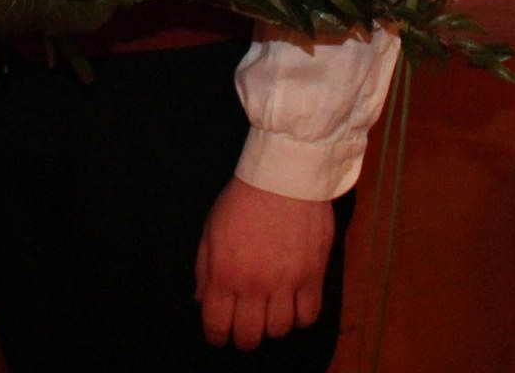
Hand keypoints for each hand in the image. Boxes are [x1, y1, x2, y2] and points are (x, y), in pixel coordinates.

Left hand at [194, 177, 333, 349]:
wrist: (284, 176)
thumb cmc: (242, 199)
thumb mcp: (211, 229)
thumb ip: (204, 268)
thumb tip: (202, 300)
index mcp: (223, 273)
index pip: (216, 325)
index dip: (216, 336)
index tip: (220, 333)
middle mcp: (253, 285)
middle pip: (249, 336)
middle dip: (243, 337)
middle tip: (246, 326)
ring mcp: (285, 283)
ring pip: (279, 331)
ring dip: (272, 326)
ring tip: (270, 312)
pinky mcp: (312, 276)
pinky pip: (308, 316)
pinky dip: (300, 318)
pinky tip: (294, 305)